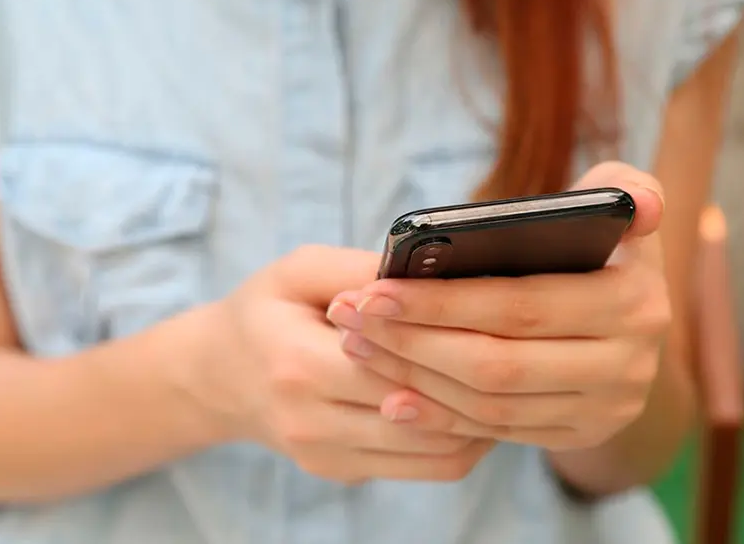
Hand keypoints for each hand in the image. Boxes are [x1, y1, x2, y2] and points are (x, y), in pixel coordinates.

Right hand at [187, 246, 492, 483]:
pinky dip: (462, 438)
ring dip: (482, 418)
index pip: (396, 364)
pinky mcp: (344, 473)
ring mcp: (328, 457)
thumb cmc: (266, 311)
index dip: (452, 343)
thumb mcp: (299, 270)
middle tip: (524, 349)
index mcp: (297, 365)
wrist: (219, 376)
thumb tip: (434, 273)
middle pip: (424, 414)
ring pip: (436, 454)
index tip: (499, 316)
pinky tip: (479, 402)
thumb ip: (361, 272)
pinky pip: (425, 468)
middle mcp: (312, 423)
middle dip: (479, 383)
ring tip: (510, 377)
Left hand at [327, 162, 670, 451]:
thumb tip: (644, 210)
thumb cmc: (603, 246)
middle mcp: (628, 366)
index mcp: (634, 302)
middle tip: (352, 318)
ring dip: (416, 379)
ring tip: (360, 347)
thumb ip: (627, 190)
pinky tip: (393, 398)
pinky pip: (498, 433)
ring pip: (491, 404)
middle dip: (414, 342)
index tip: (375, 289)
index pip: (522, 306)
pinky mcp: (581, 434)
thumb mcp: (622, 206)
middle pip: (498, 364)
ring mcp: (606, 409)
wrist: (628, 320)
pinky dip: (441, 417)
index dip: (443, 301)